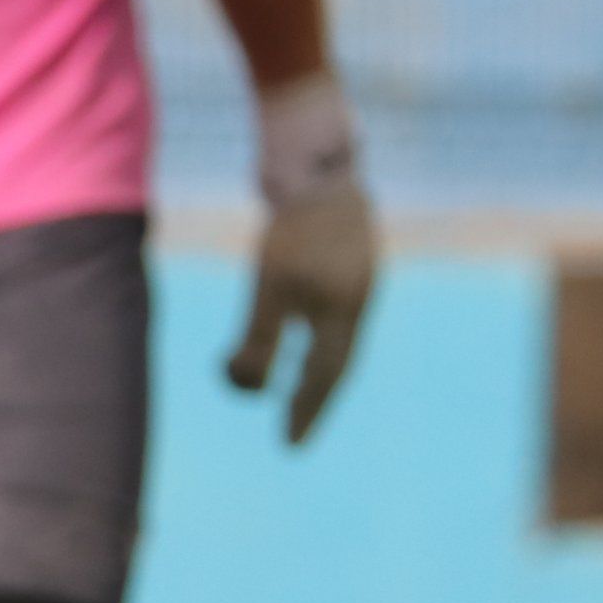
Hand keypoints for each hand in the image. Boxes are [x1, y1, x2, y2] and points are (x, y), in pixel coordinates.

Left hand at [224, 72, 376, 446]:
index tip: (290, 447)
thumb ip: (261, 339)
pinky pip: (322, 307)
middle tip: (294, 433)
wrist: (315, 155)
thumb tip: (246, 388)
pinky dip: (308, 332)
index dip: (307, 412)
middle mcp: (357, 296)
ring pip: (331, 334)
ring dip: (311, 367)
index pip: (326, 376)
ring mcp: (351, 271)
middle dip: (312, 399)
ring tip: (293, 393)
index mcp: (347, 310)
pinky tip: (295, 336)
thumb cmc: (294, 225)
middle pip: (335, 361)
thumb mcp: (272, 286)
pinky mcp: (335, 250)